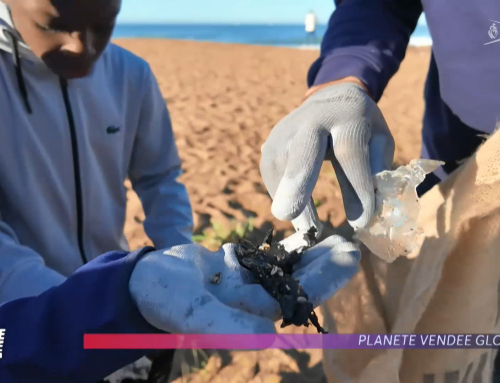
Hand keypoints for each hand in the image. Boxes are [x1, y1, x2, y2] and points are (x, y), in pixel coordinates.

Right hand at [129, 235, 360, 331]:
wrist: (142, 282)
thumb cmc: (164, 300)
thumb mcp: (193, 313)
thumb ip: (227, 326)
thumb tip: (268, 335)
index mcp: (249, 317)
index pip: (295, 299)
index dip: (324, 280)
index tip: (348, 258)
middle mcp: (252, 304)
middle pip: (297, 284)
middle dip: (325, 267)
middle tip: (352, 245)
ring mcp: (244, 286)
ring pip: (285, 270)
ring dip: (310, 256)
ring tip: (335, 238)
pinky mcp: (235, 270)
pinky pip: (266, 258)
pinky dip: (284, 247)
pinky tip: (302, 236)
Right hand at [260, 81, 393, 230]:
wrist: (332, 98)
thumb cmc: (361, 127)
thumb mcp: (380, 141)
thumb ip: (376, 170)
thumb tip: (367, 214)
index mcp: (348, 118)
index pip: (350, 153)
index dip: (355, 188)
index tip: (361, 223)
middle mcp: (313, 119)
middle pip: (303, 150)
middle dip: (295, 182)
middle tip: (286, 214)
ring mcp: (286, 129)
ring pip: (280, 165)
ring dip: (288, 200)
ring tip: (305, 229)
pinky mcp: (271, 141)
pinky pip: (270, 171)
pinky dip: (279, 193)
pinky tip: (294, 211)